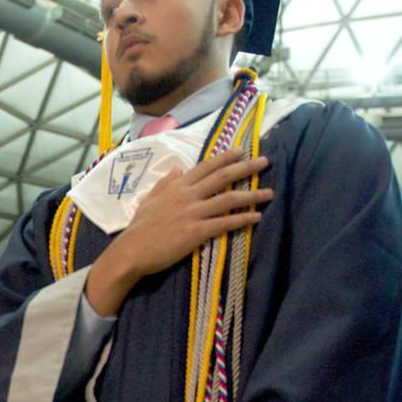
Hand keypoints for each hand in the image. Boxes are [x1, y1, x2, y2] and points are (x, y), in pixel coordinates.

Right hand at [86, 148, 272, 315]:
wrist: (132, 251)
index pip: (205, 167)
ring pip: (228, 199)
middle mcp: (187, 196)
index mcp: (176, 187)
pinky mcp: (197, 232)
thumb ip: (164, 184)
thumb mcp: (149, 200)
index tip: (241, 150)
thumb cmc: (138, 228)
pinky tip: (256, 217)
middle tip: (264, 162)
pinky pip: (225, 223)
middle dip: (245, 168)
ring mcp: (193, 213)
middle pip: (222, 177)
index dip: (224, 157)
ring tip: (269, 192)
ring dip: (251, 195)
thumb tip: (178, 168)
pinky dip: (242, 219)